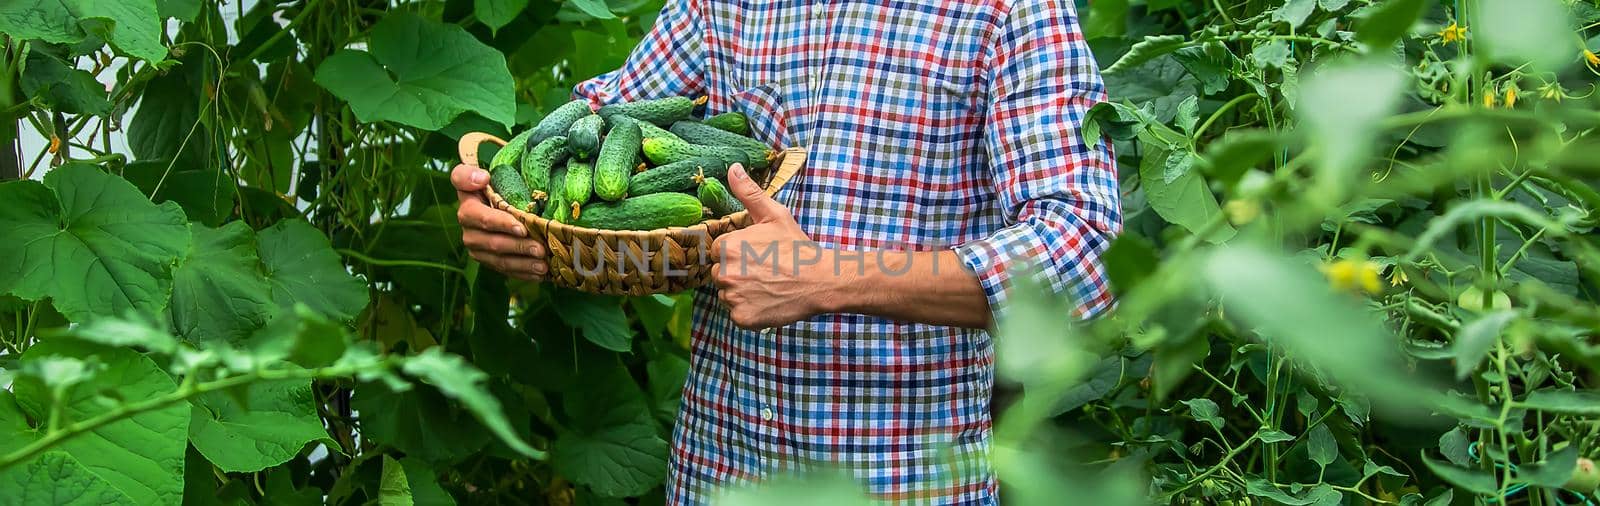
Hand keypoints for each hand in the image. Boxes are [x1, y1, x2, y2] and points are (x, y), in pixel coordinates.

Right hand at [452, 163, 547, 280]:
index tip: (522, 228)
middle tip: (540, 249)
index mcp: (468, 207)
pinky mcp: (488, 259)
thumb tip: (482, 178)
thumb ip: (471, 174)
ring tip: (543, 265)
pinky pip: (505, 269)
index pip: (480, 217)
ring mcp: (477, 247)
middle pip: (493, 242)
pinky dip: (523, 273)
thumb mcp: (480, 174)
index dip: (500, 222)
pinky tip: (539, 274)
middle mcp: (469, 230)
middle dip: (518, 247)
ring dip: (522, 264)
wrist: (495, 201)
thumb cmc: (493, 185)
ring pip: (500, 260)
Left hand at [710, 164, 839, 328]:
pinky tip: (767, 301)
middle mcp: (724, 272)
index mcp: (727, 245)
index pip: (720, 252)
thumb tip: (733, 168)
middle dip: (738, 273)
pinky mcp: (741, 318)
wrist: (820, 280)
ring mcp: (732, 297)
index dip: (739, 253)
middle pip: (720, 274)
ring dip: (742, 293)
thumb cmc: (796, 246)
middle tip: (765, 271)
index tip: (759, 255)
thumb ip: (748, 192)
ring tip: (767, 286)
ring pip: (727, 295)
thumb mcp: (773, 215)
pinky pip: (737, 315)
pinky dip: (749, 312)